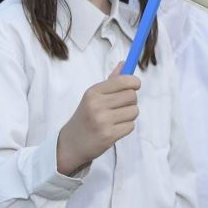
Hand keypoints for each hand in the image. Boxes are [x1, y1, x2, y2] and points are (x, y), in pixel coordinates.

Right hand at [56, 61, 140, 175]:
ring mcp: (102, 121)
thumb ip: (111, 81)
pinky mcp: (108, 136)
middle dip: (131, 101)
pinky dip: (126, 127)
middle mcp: (97, 105)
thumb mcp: (93, 96)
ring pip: (134, 111)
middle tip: (121, 106)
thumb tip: (125, 63)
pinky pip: (131, 126)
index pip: (123, 81)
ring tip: (116, 119)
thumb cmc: (86, 116)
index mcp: (93, 92)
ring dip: (129, 115)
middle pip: (132, 96)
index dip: (134, 82)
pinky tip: (114, 129)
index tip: (136, 85)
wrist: (71, 144)